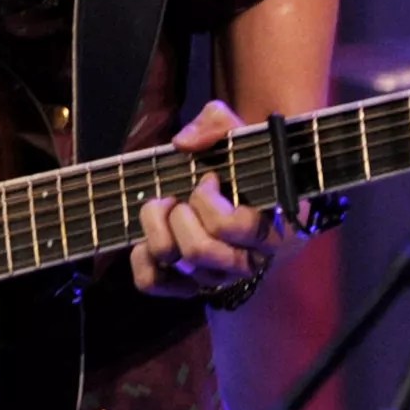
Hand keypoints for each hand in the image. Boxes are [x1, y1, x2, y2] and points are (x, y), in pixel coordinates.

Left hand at [131, 100, 283, 299]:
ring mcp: (215, 277)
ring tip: (165, 208)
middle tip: (180, 197)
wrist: (248, 199)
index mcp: (268, 230)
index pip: (230, 228)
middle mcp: (244, 261)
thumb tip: (183, 143)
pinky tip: (148, 237)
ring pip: (173, 263)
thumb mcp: (241, 137)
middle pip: (197, 251)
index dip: (207, 200)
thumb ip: (218, 124)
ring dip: (155, 228)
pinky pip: (152, 283)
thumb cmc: (244, 169)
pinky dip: (140, 258)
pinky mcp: (186, 285)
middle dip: (178, 215)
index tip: (209, 179)